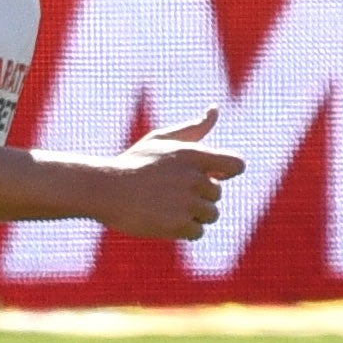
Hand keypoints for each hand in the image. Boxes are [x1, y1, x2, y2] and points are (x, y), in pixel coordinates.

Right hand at [89, 106, 238, 241]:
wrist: (106, 190)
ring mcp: (187, 204)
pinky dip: (184, 230)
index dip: (226, 172)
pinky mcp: (178, 225)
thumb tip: (215, 110)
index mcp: (194, 155)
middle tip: (169, 192)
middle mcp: (194, 179)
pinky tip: (163, 219)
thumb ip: (194, 128)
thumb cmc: (134, 162)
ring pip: (210, 215)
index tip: (210, 175)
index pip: (236, 165)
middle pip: (217, 194)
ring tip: (166, 206)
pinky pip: (197, 232)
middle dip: (199, 196)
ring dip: (193, 214)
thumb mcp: (163, 140)